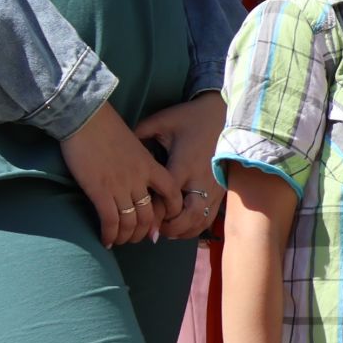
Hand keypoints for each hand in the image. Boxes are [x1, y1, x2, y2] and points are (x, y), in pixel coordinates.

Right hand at [60, 101, 179, 247]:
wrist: (86, 118)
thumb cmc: (106, 127)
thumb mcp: (133, 143)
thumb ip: (138, 161)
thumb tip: (135, 175)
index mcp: (149, 165)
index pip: (171, 193)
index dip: (170, 210)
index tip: (162, 220)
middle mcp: (139, 178)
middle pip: (150, 215)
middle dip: (144, 232)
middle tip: (136, 238)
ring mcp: (120, 186)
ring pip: (130, 222)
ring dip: (126, 236)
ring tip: (120, 241)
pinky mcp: (100, 191)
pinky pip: (110, 221)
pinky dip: (109, 234)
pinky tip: (105, 240)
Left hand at [136, 93, 225, 239]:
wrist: (224, 113)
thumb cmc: (191, 117)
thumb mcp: (163, 121)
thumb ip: (140, 132)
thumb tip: (118, 142)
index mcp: (183, 165)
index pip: (167, 198)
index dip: (154, 212)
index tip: (139, 215)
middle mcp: (200, 180)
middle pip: (185, 216)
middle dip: (167, 227)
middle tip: (151, 228)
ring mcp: (213, 188)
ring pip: (198, 221)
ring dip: (180, 230)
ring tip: (165, 230)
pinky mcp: (221, 191)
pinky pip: (208, 218)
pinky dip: (194, 227)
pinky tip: (181, 226)